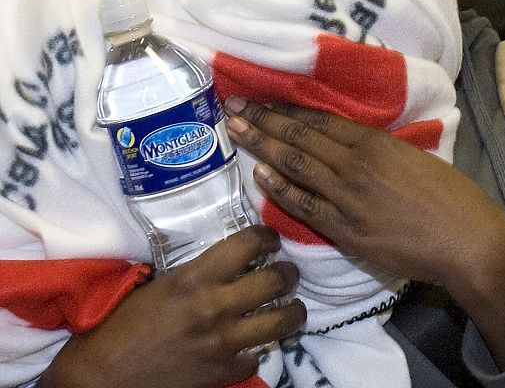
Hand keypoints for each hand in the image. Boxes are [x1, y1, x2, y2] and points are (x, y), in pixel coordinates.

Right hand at [38, 226, 305, 387]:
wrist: (104, 376)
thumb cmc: (122, 323)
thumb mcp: (159, 283)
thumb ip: (195, 271)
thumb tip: (224, 259)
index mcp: (195, 277)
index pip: (247, 244)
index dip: (267, 237)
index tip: (271, 238)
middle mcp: (215, 306)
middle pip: (275, 281)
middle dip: (289, 272)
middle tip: (289, 271)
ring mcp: (223, 342)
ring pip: (281, 322)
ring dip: (293, 311)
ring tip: (293, 307)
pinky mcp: (222, 374)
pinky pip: (256, 358)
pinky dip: (256, 351)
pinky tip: (250, 344)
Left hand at [224, 98, 504, 369]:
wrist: (467, 240)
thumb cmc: (448, 196)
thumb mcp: (412, 157)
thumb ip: (377, 148)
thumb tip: (347, 140)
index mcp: (374, 142)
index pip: (318, 119)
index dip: (284, 109)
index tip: (259, 99)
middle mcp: (355, 163)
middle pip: (299, 136)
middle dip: (262, 120)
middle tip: (231, 106)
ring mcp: (348, 196)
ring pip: (296, 164)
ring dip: (262, 146)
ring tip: (235, 131)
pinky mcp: (346, 228)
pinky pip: (305, 204)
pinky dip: (281, 187)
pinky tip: (260, 174)